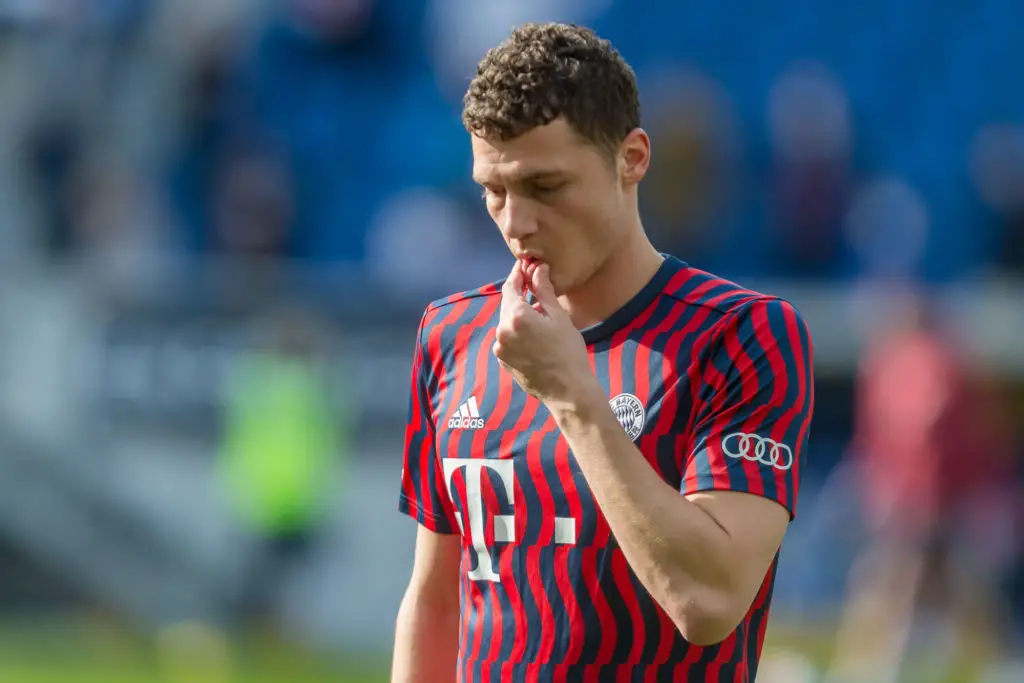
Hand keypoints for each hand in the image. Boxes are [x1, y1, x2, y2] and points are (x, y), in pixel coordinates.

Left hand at [493, 260, 597, 404]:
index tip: (525, 265)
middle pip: (507, 303)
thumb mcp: (558, 317)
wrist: (567, 391)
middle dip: (518, 293)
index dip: (518, 274)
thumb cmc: (568, 352)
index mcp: (515, 317)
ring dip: (518, 313)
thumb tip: (537, 269)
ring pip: (506, 321)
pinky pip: (507, 338)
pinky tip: (532, 332)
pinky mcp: (502, 360)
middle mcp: (501, 331)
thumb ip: (544, 291)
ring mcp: (499, 348)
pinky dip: (516, 330)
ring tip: (537, 311)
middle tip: (533, 283)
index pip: (511, 286)